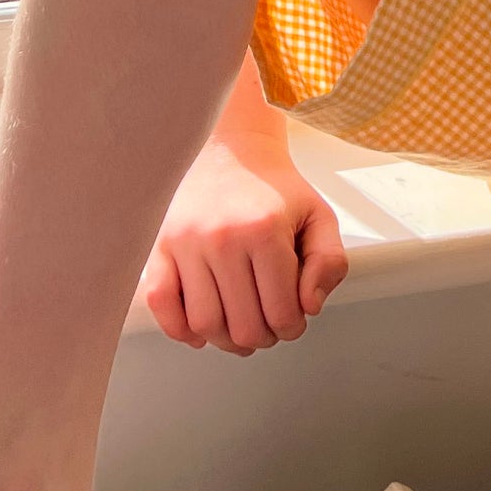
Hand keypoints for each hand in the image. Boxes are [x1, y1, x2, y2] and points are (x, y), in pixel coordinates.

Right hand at [136, 132, 349, 354]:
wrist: (232, 151)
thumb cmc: (277, 190)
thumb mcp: (320, 216)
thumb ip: (330, 262)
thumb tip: (309, 306)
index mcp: (265, 230)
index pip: (282, 313)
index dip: (293, 328)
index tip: (292, 320)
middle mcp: (223, 237)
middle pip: (243, 326)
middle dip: (263, 337)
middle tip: (268, 326)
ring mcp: (187, 242)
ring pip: (204, 323)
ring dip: (225, 340)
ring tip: (239, 328)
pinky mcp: (162, 245)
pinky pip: (160, 303)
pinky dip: (178, 328)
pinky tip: (199, 328)